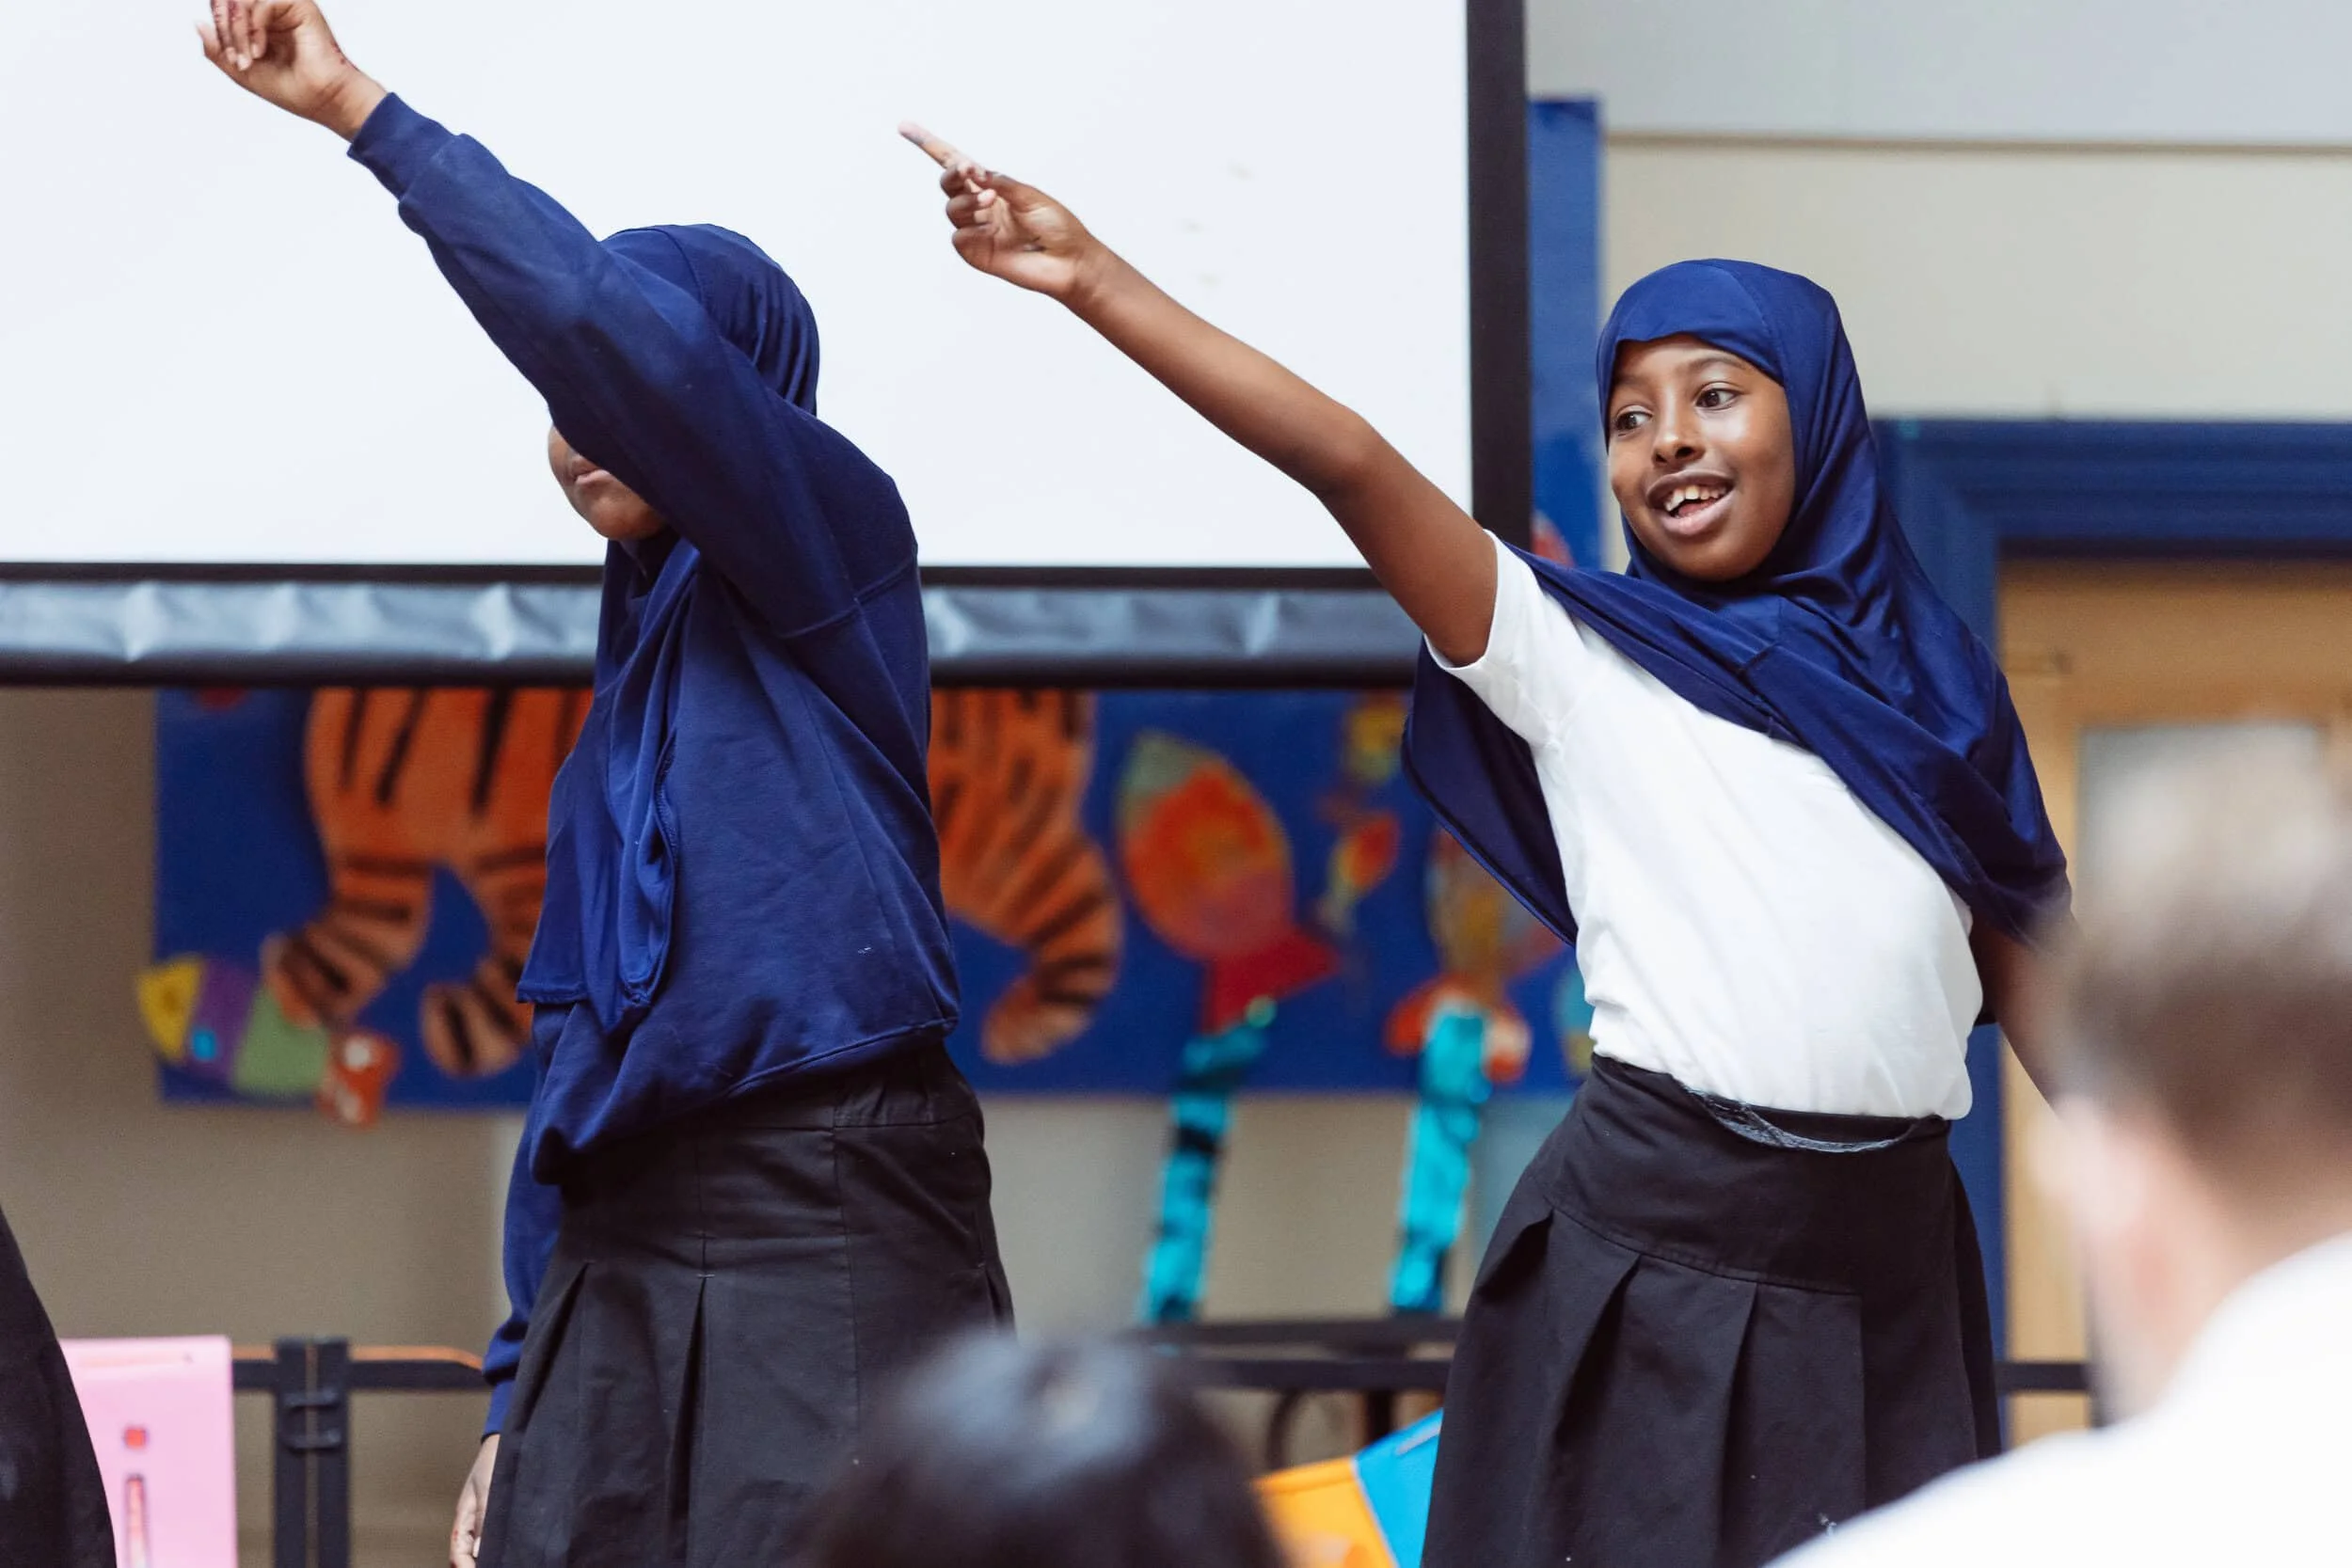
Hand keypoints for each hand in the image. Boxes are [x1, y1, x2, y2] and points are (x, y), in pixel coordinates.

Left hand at [196, 0, 384, 140]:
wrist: (323, 100)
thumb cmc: (294, 90)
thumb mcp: (242, 71)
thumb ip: (217, 49)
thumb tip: (197, 22)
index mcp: (260, 24)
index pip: (225, 7)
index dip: (219, 26)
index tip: (231, 58)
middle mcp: (272, 11)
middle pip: (229, 0)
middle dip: (225, 28)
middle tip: (235, 57)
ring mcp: (285, 6)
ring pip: (241, 1)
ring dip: (237, 32)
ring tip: (249, 58)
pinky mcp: (299, 5)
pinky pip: (261, 3)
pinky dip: (255, 28)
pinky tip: (262, 51)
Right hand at [448, 1434, 498, 1566]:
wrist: (508, 1440)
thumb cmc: (494, 1459)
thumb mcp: (488, 1489)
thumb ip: (484, 1518)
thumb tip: (478, 1551)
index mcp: (464, 1516)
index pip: (457, 1550)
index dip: (464, 1566)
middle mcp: (473, 1520)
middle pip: (466, 1553)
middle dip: (473, 1564)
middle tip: (494, 1566)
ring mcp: (484, 1518)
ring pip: (479, 1547)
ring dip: (485, 1556)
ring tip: (500, 1561)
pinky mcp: (498, 1513)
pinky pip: (493, 1535)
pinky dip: (496, 1546)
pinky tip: (506, 1549)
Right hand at [900, 124, 1101, 303]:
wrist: (1071, 262)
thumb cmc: (1058, 226)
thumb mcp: (1031, 195)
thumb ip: (1001, 182)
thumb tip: (974, 171)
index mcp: (993, 186)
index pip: (955, 163)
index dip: (929, 145)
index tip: (904, 127)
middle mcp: (981, 206)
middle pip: (948, 184)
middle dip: (951, 174)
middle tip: (967, 170)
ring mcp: (978, 231)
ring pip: (952, 209)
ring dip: (966, 202)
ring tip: (990, 202)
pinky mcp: (977, 254)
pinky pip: (959, 238)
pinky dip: (970, 231)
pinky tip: (990, 232)